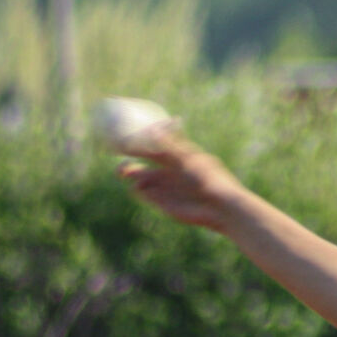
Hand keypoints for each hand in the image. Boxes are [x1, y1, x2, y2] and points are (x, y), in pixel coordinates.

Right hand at [117, 132, 248, 233]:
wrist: (220, 207)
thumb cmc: (209, 179)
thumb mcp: (187, 159)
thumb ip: (168, 146)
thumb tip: (151, 129)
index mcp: (177, 158)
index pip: (152, 148)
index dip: (137, 144)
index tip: (122, 139)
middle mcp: (170, 173)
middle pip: (144, 165)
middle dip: (129, 162)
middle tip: (116, 158)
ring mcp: (167, 189)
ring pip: (143, 181)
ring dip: (132, 176)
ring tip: (121, 173)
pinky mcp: (165, 205)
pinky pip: (147, 197)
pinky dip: (140, 192)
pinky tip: (136, 188)